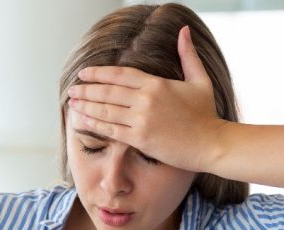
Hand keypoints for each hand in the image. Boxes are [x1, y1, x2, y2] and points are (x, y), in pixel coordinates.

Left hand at [67, 25, 226, 173]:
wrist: (212, 144)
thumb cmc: (206, 115)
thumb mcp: (199, 80)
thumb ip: (188, 55)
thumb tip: (184, 30)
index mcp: (156, 84)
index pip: (120, 74)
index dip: (99, 73)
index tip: (84, 73)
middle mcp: (146, 100)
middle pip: (108, 92)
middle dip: (86, 90)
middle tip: (71, 90)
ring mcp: (141, 120)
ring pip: (106, 110)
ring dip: (86, 107)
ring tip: (72, 104)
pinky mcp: (140, 139)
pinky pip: (111, 130)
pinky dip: (95, 125)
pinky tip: (83, 121)